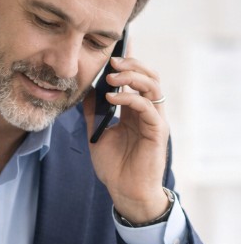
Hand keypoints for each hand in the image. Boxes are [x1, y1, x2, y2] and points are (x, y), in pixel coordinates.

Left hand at [83, 53, 170, 222]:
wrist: (125, 191)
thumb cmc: (114, 167)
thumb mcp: (96, 134)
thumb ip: (93, 113)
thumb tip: (86, 90)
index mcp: (134, 111)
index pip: (136, 80)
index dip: (128, 63)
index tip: (113, 51)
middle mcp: (147, 112)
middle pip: (148, 77)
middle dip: (131, 64)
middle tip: (112, 61)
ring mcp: (154, 120)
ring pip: (152, 86)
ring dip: (132, 76)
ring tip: (112, 77)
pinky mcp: (157, 131)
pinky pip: (147, 107)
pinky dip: (130, 98)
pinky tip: (111, 98)